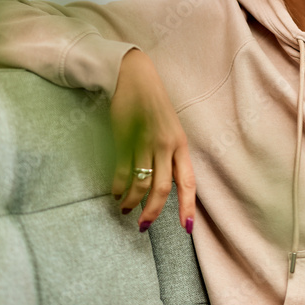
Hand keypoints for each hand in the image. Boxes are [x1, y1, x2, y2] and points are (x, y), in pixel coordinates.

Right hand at [111, 49, 195, 233]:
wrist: (137, 78)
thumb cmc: (156, 106)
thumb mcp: (172, 130)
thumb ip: (171, 156)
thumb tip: (168, 186)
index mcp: (181, 145)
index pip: (188, 182)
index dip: (188, 206)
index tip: (187, 227)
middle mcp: (166, 145)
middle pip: (162, 189)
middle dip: (153, 212)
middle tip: (143, 226)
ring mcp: (145, 142)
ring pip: (140, 183)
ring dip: (132, 201)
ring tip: (126, 208)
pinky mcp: (125, 138)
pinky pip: (122, 170)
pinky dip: (118, 186)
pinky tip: (116, 193)